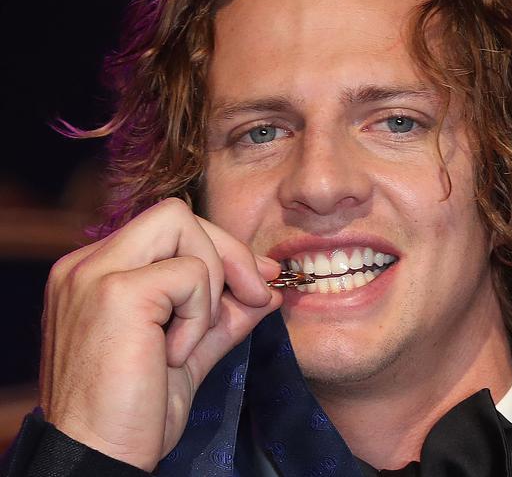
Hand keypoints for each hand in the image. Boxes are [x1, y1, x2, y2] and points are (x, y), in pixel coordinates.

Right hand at [39, 198, 281, 470]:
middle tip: (254, 295)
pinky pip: (189, 274)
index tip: (258, 281)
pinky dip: (199, 313)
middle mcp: (88, 264)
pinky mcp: (115, 292)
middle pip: (176, 213)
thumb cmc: (134, 412)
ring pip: (182, 226)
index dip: (220, 249)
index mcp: (98, 273)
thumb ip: (224, 315)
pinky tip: (174, 353)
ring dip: (210, 285)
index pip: (169, 228)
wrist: (97, 460)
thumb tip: (268, 289)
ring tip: (190, 337)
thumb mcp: (189, 353)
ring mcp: (95, 273)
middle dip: (228, 251)